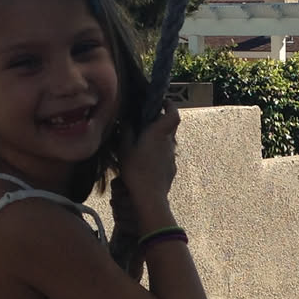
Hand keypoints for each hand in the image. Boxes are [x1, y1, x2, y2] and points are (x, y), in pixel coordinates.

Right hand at [118, 99, 179, 217]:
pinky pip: (166, 156)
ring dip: (158, 139)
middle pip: (170, 127)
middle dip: (161, 122)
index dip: (170, 105)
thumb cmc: (136, 170)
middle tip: (147, 122)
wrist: (150, 197)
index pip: (173, 114)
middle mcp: (169, 143)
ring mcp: (172, 157)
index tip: (163, 102)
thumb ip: (127, 132)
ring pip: (167, 142)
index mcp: (159, 134)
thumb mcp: (125, 149)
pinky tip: (147, 161)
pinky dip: (159, 154)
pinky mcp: (171, 169)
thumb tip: (128, 120)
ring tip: (143, 143)